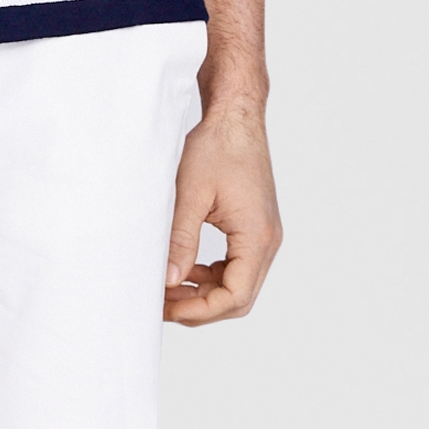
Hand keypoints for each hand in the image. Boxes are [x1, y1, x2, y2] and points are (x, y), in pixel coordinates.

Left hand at [165, 105, 280, 324]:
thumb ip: (180, 240)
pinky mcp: (253, 229)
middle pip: (239, 297)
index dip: (200, 311)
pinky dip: (210, 275)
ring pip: (238, 284)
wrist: (235, 118)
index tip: (167, 309)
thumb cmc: (216, 147)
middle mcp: (267, 240)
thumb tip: (168, 281)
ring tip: (167, 288)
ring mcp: (263, 236)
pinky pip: (235, 266)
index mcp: (257, 236)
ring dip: (204, 293)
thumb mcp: (190, 194)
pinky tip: (183, 268)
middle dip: (200, 307)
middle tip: (162, 304)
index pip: (236, 296)